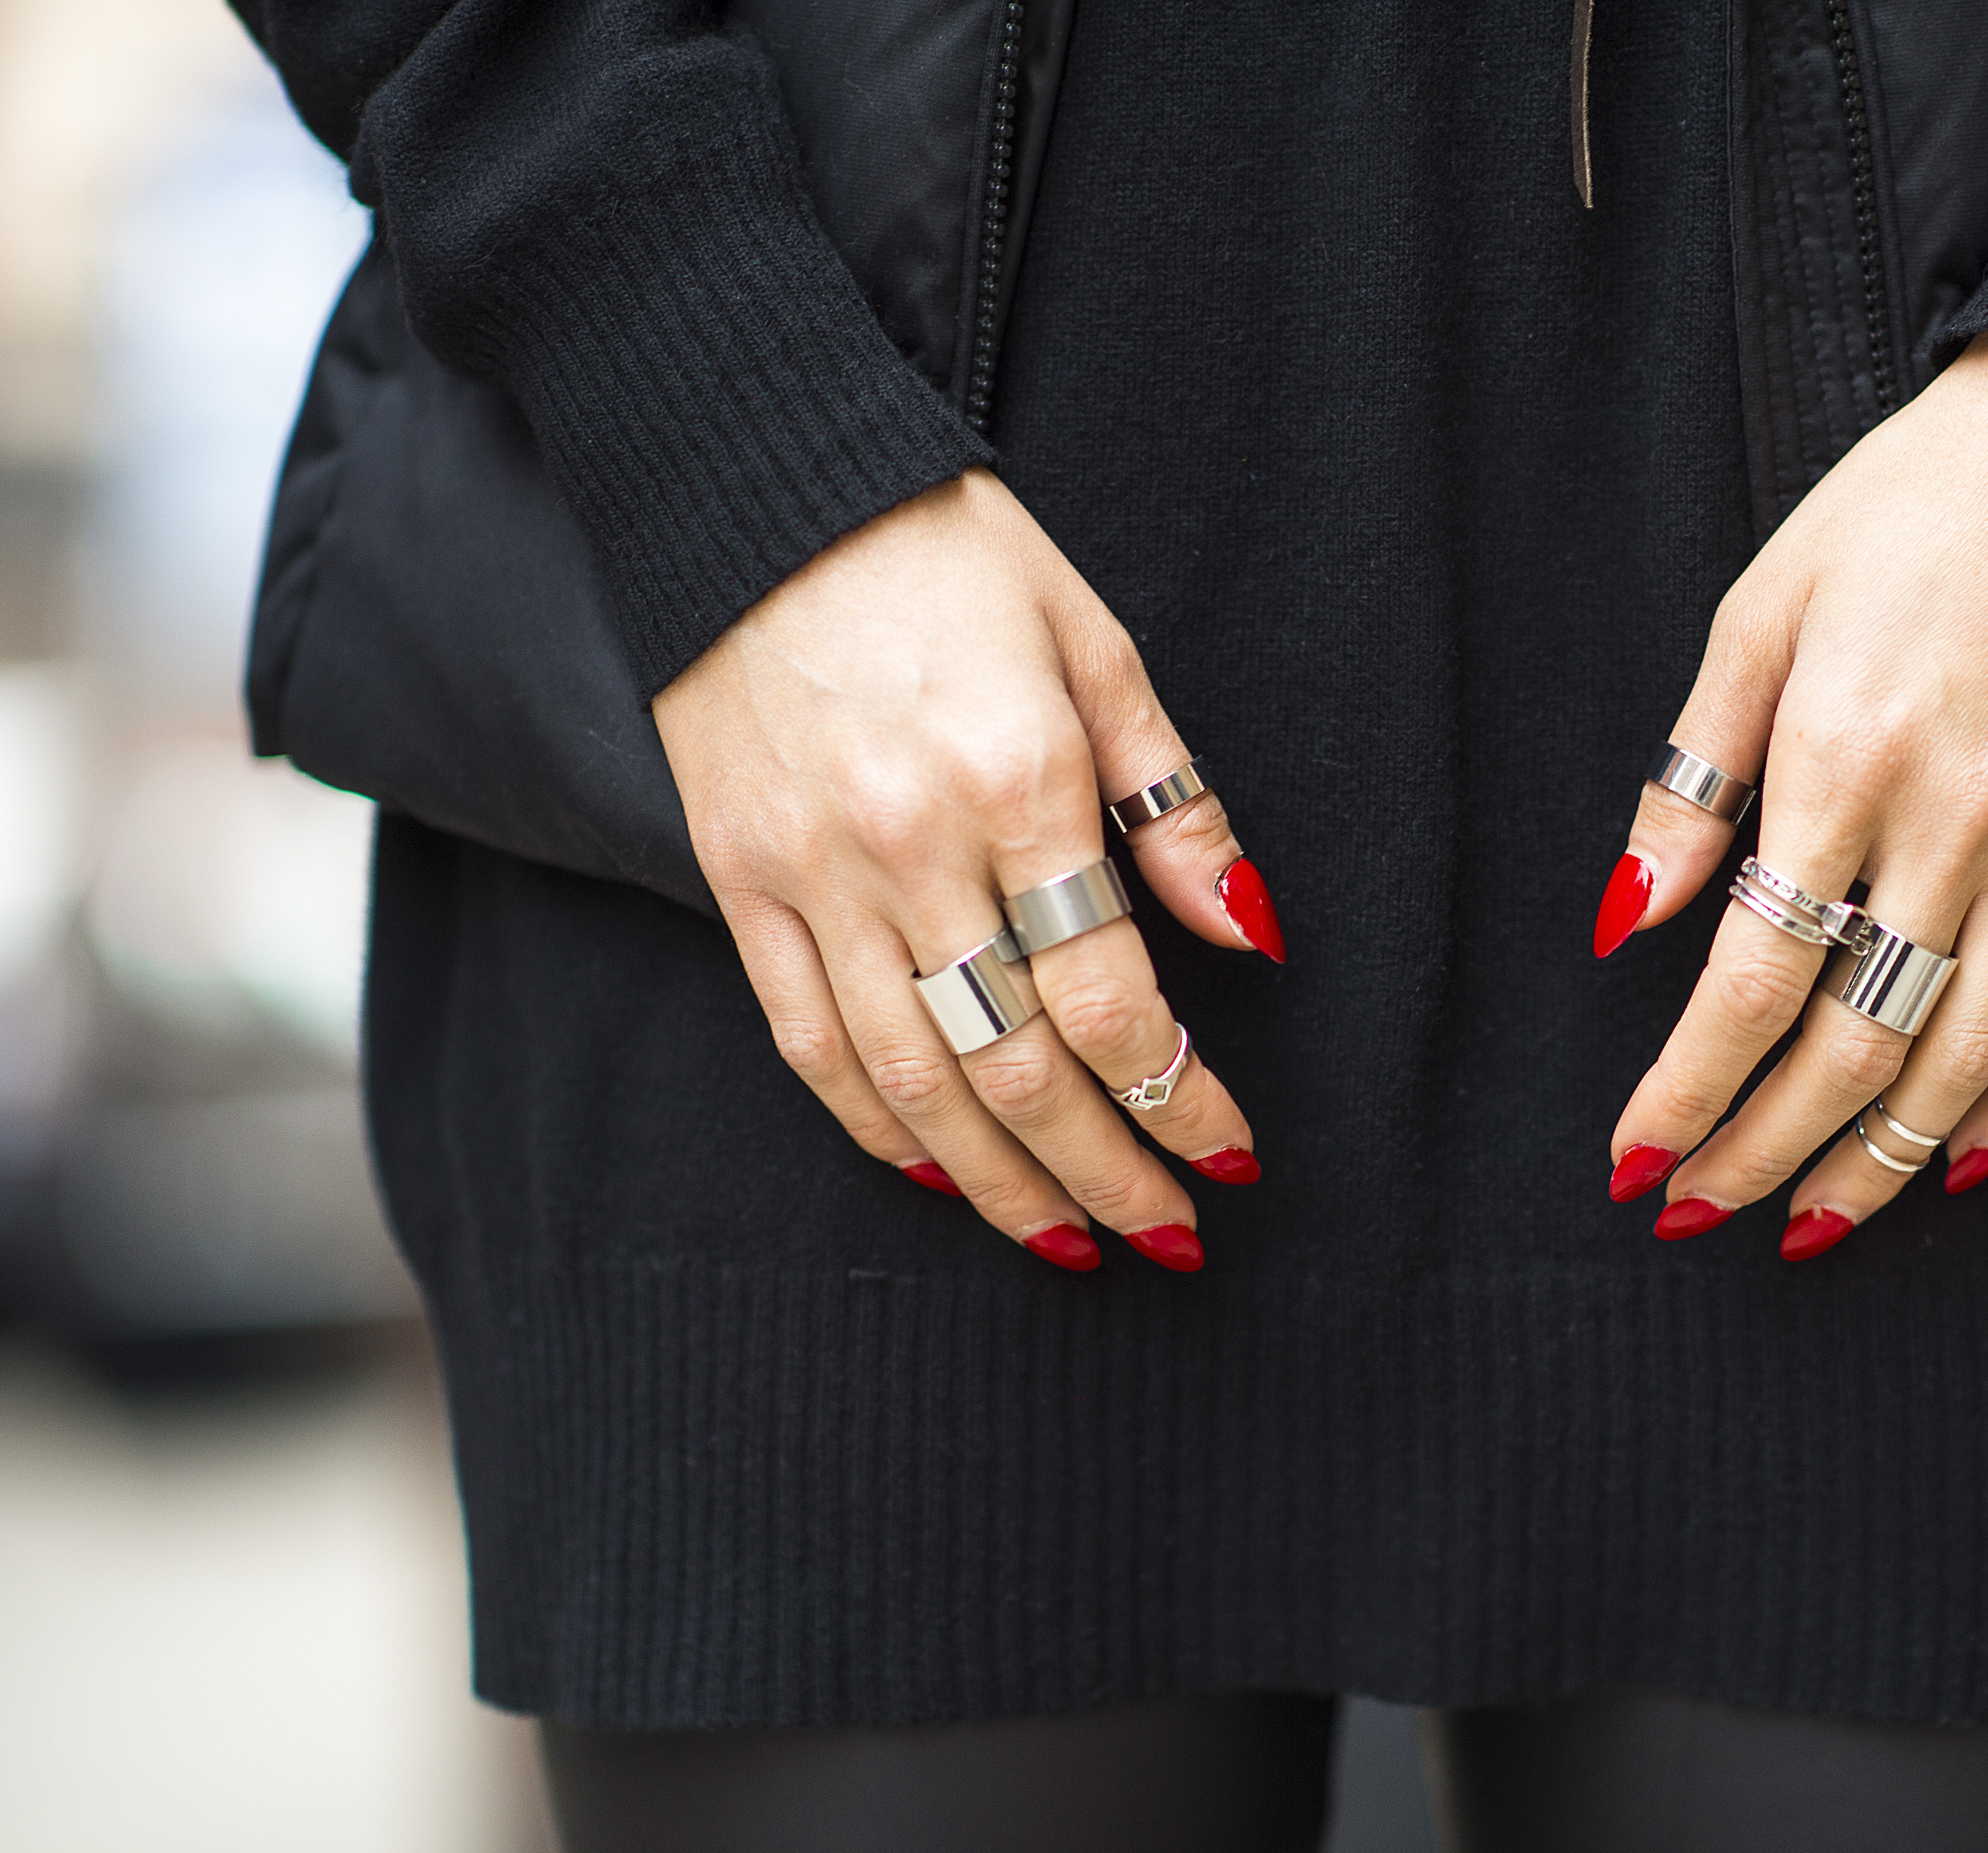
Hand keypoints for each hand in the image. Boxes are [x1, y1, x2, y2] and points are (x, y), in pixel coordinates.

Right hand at [653, 470, 1285, 1272]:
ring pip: (912, 1080)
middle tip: (1167, 1232)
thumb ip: (1172, 803)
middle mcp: (910, 846)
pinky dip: (876, 1126)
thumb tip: (1249, 933)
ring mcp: (811, 872)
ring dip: (999, 1181)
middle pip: (1018, 1063)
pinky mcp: (738, 877)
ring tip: (1067, 1242)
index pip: (1111, 996)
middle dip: (1103, 1168)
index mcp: (1018, 782)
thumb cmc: (947, 550)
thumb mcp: (1097, 645)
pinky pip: (807, 1039)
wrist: (751, 476)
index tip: (1229, 1153)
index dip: (1176, 1096)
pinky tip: (940, 1172)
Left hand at [1594, 332, 1987, 1257]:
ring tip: (1812, 1220)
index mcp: (1843, 758)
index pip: (1754, 979)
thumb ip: (1690, 778)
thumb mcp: (1760, 609)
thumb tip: (1627, 923)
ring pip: (1968, 1054)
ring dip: (1882, 1160)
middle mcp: (1957, 819)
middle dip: (1764, 1149)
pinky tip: (1959, 1160)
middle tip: (1698, 1208)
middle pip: (1853, 1044)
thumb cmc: (1907, 505)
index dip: (1689, 1089)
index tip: (1635, 1157)